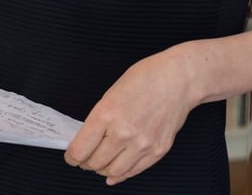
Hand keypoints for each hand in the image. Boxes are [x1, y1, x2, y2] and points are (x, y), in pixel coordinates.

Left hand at [64, 51, 195, 185]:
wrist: (179, 78)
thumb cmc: (147, 78)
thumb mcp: (112, 93)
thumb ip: (99, 119)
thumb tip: (88, 141)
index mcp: (107, 114)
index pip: (79, 150)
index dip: (72, 157)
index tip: (72, 156)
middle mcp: (123, 133)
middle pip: (94, 164)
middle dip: (86, 163)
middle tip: (87, 158)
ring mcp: (142, 144)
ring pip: (112, 172)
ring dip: (104, 169)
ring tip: (103, 161)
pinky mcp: (157, 151)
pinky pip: (133, 171)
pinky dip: (122, 174)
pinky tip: (117, 170)